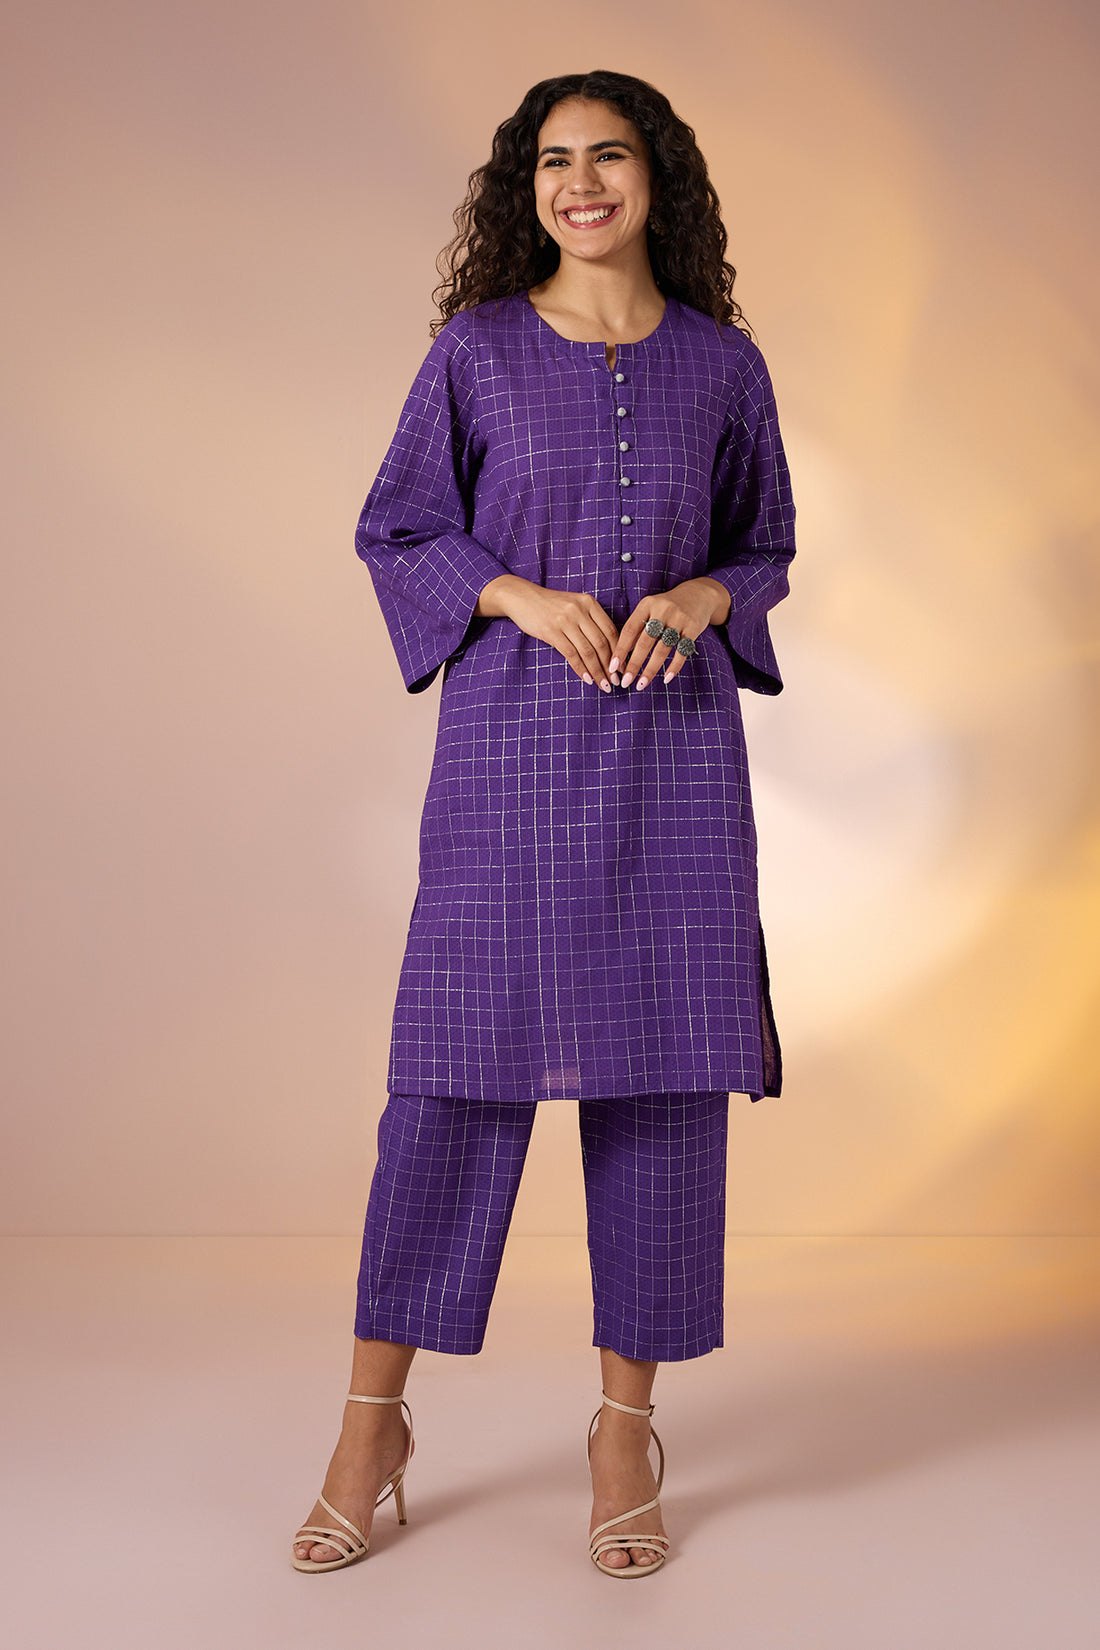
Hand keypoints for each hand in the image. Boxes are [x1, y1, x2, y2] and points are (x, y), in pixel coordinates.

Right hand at [476, 574, 620, 690]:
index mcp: (589, 603)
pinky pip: (571, 654)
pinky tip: (587, 679)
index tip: (623, 667)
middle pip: (602, 643)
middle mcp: (579, 610)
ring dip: (598, 672)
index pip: (611, 630)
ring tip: (604, 685)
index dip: (619, 652)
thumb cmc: (550, 605)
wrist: (522, 597)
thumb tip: (608, 649)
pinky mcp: (551, 631)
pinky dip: (581, 669)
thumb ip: (590, 621)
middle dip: (611, 666)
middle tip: (616, 681)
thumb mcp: (574, 605)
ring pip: (588, 651)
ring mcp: (565, 620)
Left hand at [612, 577, 728, 689]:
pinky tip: (665, 679)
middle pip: (645, 642)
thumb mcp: (650, 610)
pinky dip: (674, 667)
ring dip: (650, 670)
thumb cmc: (667, 608)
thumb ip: (637, 629)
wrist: (699, 594)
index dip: (620, 649)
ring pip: (662, 649)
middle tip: (625, 682)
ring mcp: (679, 619)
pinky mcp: (693, 628)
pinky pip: (682, 652)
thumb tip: (621, 656)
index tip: (612, 667)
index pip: (630, 630)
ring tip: (641, 685)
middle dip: (634, 664)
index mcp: (647, 605)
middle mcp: (662, 610)